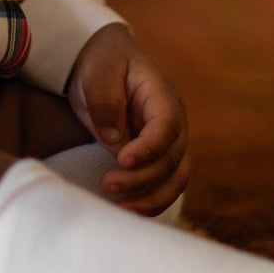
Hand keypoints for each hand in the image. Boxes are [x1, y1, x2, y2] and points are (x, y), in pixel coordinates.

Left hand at [67, 23, 188, 215]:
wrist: (106, 61)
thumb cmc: (104, 62)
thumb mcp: (99, 71)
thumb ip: (105, 100)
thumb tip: (114, 139)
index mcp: (162, 96)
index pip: (167, 127)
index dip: (150, 148)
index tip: (123, 161)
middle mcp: (173, 123)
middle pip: (171, 159)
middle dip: (142, 178)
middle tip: (106, 184)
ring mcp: (168, 143)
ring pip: (174, 180)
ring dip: (151, 198)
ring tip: (121, 207)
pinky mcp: (156, 159)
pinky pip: (163, 185)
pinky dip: (151, 201)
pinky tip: (128, 210)